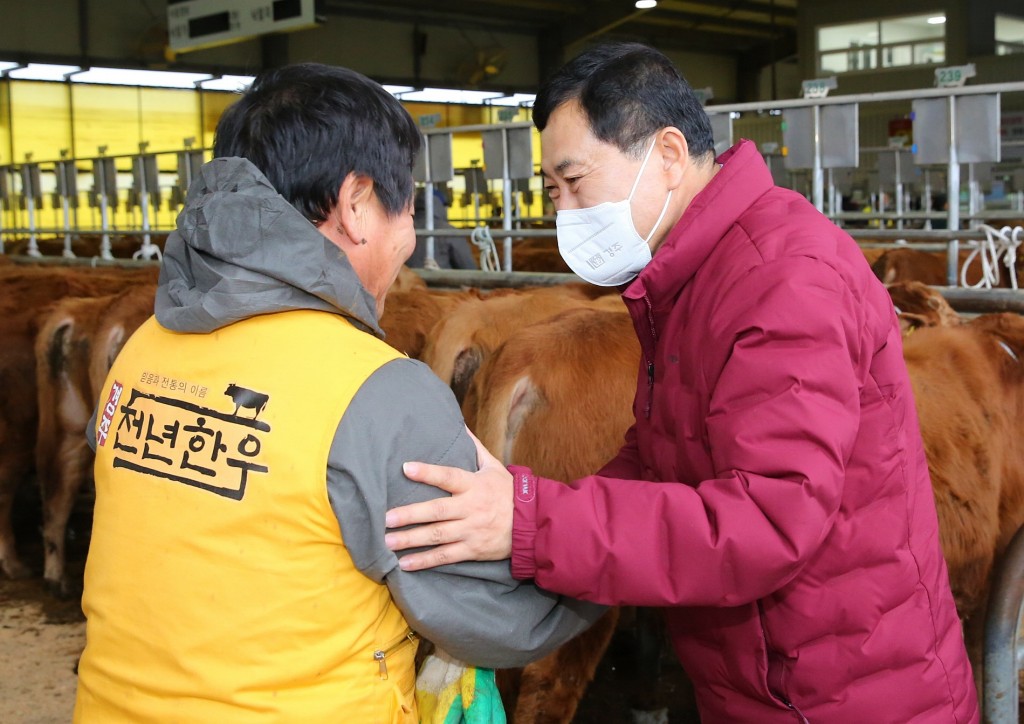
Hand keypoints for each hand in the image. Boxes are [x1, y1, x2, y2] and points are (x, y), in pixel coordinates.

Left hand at [385, 427, 512, 570]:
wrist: (531, 524)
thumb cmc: (508, 492)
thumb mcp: (493, 467)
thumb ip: (473, 448)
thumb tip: (459, 424)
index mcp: (474, 485)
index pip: (448, 477)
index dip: (428, 472)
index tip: (406, 468)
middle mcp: (471, 508)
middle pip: (437, 511)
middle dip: (411, 515)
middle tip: (387, 518)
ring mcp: (471, 531)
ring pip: (438, 536)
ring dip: (412, 539)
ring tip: (388, 541)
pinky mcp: (472, 550)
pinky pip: (446, 556)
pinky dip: (425, 561)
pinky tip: (405, 563)